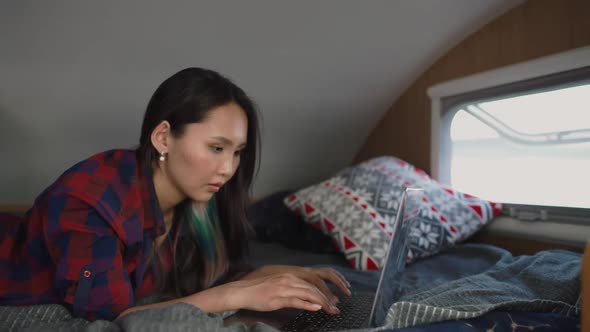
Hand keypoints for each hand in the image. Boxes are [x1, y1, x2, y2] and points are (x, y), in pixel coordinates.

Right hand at [225, 273, 341, 313]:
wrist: (242, 291)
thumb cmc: (258, 291)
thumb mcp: (278, 287)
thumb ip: (292, 290)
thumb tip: (306, 298)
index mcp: (290, 276)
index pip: (313, 284)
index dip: (325, 293)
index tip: (333, 302)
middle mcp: (289, 280)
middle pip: (314, 288)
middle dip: (327, 299)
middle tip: (336, 309)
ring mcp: (284, 288)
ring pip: (308, 294)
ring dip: (322, 303)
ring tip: (331, 310)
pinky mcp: (278, 297)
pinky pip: (296, 301)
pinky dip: (308, 304)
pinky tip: (316, 308)